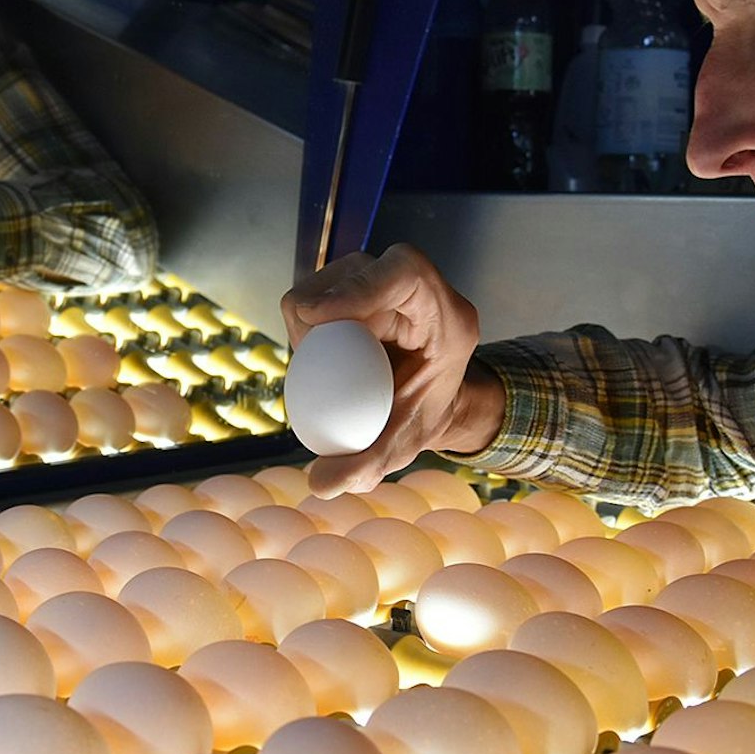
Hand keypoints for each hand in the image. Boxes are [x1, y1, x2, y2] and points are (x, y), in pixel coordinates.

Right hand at [280, 243, 505, 496]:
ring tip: (316, 361)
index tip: (316, 318)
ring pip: (330, 277)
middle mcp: (418, 289)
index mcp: (447, 316)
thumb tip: (321, 484)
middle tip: (308, 356)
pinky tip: (316, 353)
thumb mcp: (400, 445)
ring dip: (310, 320)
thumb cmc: (419, 419)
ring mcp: (385, 280)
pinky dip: (307, 322)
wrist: (424, 400)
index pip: (405, 272)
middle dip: (321, 312)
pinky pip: (318, 290)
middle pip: (356, 270)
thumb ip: (367, 466)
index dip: (358, 286)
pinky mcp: (358, 284)